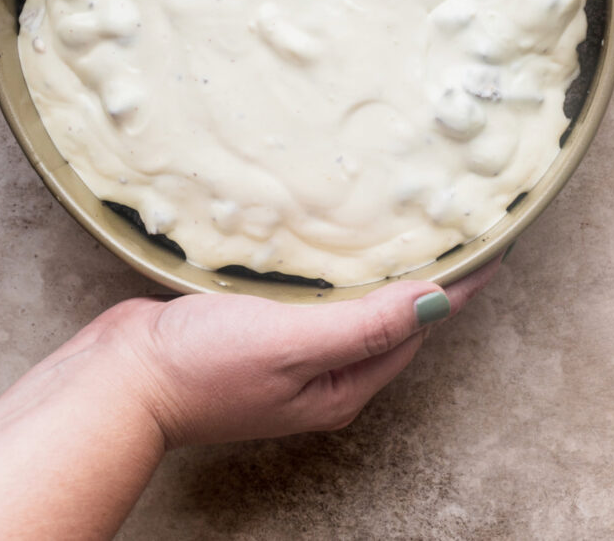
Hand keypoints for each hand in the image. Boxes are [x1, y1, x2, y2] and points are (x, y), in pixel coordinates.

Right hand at [110, 257, 501, 445]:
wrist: (123, 380)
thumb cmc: (203, 368)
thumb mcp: (291, 343)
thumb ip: (363, 325)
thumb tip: (436, 301)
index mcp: (341, 386)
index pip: (417, 329)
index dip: (455, 288)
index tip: (490, 247)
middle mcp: (323, 374)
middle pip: (393, 321)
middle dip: (427, 278)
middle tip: (456, 227)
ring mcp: (291, 353)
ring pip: (356, 307)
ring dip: (384, 272)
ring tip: (411, 227)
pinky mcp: (261, 329)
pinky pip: (317, 297)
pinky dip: (339, 270)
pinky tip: (337, 245)